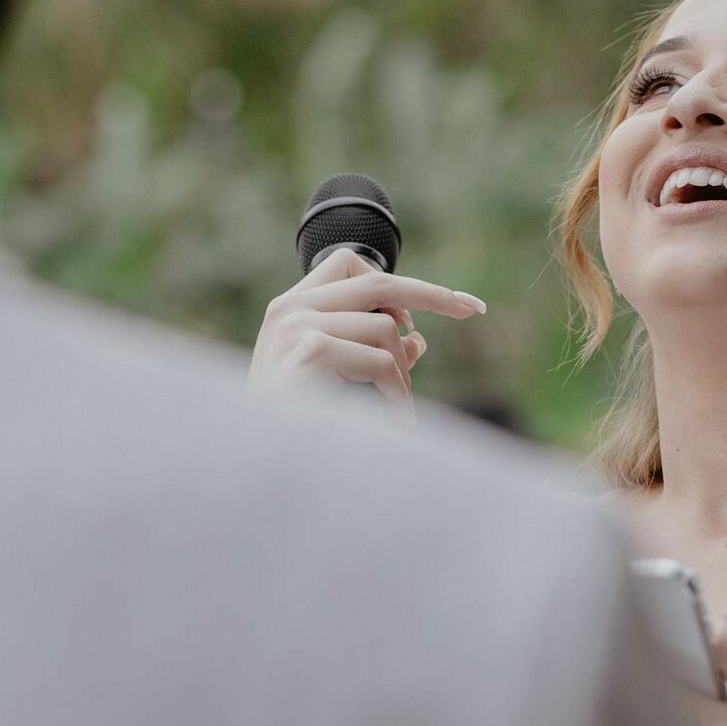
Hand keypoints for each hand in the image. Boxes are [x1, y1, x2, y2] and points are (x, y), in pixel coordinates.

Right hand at [248, 248, 485, 419]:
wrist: (253, 461)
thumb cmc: (292, 426)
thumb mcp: (336, 382)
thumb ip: (372, 354)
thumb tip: (418, 342)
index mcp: (289, 307)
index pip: (350, 264)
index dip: (401, 279)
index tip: (448, 299)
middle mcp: (290, 308)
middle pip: (378, 284)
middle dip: (432, 295)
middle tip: (473, 309)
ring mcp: (297, 326)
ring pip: (386, 331)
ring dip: (404, 374)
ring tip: (400, 408)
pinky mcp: (310, 350)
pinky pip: (381, 363)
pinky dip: (398, 395)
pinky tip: (397, 420)